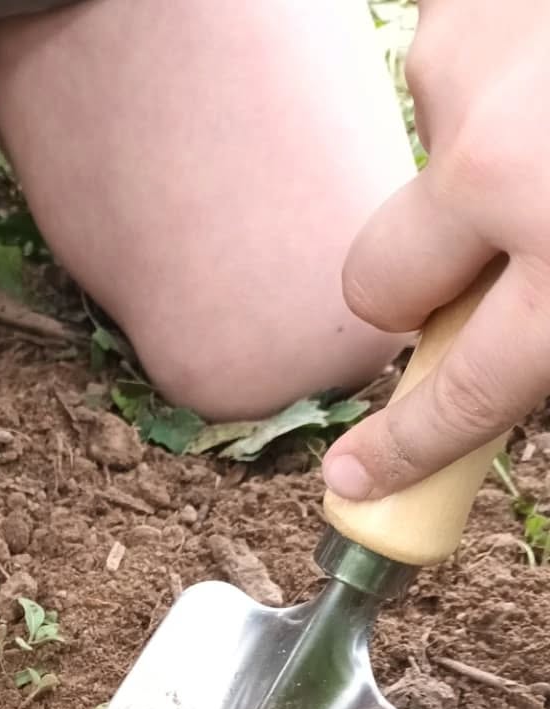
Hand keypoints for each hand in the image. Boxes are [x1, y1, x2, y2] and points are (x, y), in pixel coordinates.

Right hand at [323, 0, 549, 502]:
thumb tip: (534, 378)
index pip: (455, 395)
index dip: (401, 447)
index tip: (352, 472)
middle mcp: (499, 171)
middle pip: (379, 282)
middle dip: (417, 291)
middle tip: (492, 266)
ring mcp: (472, 68)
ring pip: (432, 154)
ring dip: (494, 152)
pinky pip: (458, 60)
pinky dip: (513, 68)